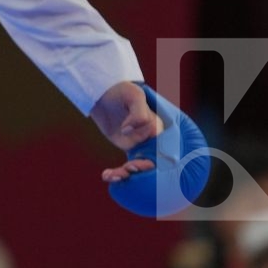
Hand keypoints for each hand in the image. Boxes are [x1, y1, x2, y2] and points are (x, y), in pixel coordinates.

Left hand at [97, 82, 211, 217]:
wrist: (105, 92)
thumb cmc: (124, 91)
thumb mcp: (134, 96)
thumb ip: (137, 113)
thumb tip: (127, 130)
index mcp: (159, 129)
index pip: (161, 152)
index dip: (150, 163)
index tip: (132, 166)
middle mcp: (153, 140)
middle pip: (152, 164)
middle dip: (139, 172)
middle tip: (124, 170)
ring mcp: (141, 145)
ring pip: (139, 168)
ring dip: (126, 176)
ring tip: (110, 176)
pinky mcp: (129, 148)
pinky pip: (127, 165)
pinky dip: (118, 173)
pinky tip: (106, 176)